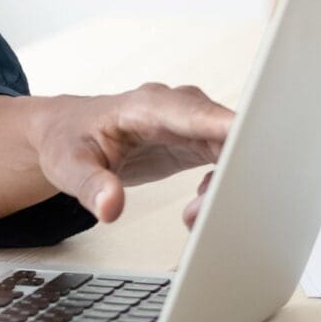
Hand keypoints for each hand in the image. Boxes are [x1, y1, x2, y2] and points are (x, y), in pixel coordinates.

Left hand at [28, 85, 231, 224]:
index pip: (198, 114)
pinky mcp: (194, 141)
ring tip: (192, 215)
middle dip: (230, 173)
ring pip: (231, 149)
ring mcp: (189, 124)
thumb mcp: (68, 166)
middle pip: (225, 133)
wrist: (63, 133)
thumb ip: (91, 186)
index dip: (231, 130)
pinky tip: (197, 205)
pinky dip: (221, 186)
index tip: (256, 151)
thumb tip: (110, 207)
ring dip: (226, 185)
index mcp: (148, 106)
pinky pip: (226, 159)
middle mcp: (176, 109)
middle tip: (205, 211)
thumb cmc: (67, 140)